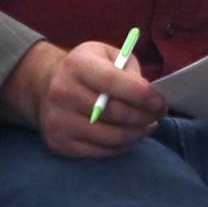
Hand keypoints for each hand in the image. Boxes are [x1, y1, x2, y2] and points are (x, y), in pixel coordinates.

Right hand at [8, 39, 164, 158]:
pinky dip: (121, 146)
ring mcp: (58, 121)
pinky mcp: (59, 143)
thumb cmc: (88, 68)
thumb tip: (148, 96)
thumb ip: (129, 70)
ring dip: (136, 134)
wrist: (46, 86)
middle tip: (159, 114)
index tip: (160, 102)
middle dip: (144, 116)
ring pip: (110, 137)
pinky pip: (100, 151)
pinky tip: (130, 136)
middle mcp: (63, 93)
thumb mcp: (108, 55)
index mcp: (78, 65)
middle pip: (114, 113)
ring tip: (148, 126)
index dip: (142, 95)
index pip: (113, 82)